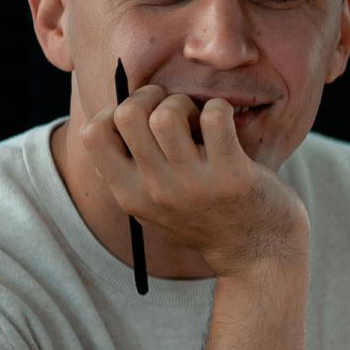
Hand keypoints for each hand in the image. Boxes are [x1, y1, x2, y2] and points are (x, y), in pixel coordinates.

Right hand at [81, 84, 309, 275]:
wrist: (257, 253)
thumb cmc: (204, 218)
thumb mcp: (153, 207)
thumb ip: (131, 173)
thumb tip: (115, 116)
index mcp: (129, 195)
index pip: (91, 134)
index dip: (114, 110)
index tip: (140, 116)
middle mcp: (156, 191)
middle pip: (127, 115)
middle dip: (150, 96)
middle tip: (172, 108)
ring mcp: (193, 184)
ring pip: (166, 115)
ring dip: (184, 103)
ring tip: (197, 118)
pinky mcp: (231, 174)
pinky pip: (214, 117)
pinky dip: (219, 108)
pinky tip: (225, 122)